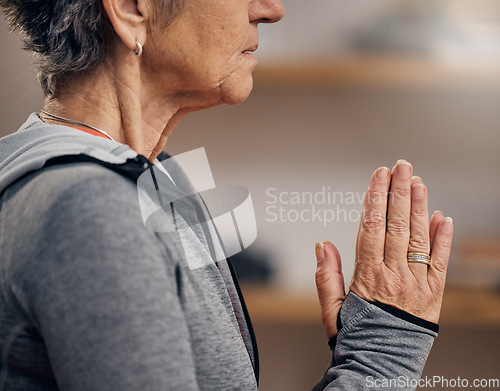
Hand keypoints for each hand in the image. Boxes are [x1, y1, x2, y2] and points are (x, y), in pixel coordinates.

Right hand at [315, 160, 453, 339]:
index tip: (379, 176)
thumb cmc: (355, 337)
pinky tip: (442, 218)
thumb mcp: (330, 308)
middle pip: (396, 225)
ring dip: (419, 207)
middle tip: (402, 167)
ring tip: (419, 182)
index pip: (372, 226)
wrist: (380, 367)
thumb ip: (326, 274)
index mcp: (368, 276)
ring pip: (418, 237)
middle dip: (399, 192)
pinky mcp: (434, 295)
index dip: (376, 197)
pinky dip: (443, 239)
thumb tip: (323, 244)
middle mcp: (395, 275)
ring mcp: (417, 284)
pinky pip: (441, 262)